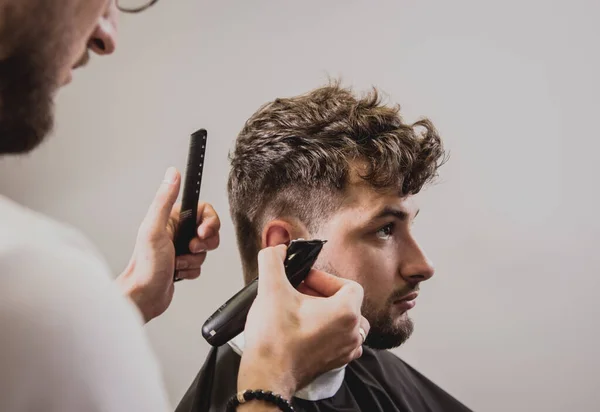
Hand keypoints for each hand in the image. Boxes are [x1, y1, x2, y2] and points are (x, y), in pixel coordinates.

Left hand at [116, 167, 219, 322]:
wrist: (143, 297)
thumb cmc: (145, 266)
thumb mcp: (155, 228)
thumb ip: (164, 200)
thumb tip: (172, 174)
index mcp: (170, 219)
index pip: (203, 210)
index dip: (209, 222)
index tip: (202, 232)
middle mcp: (174, 232)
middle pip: (208, 230)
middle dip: (203, 244)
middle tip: (190, 248)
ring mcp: (178, 249)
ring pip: (205, 250)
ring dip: (195, 260)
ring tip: (178, 263)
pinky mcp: (182, 265)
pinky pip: (199, 265)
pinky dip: (191, 271)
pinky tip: (177, 273)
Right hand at [237, 245, 368, 405]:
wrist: (266, 375)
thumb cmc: (274, 338)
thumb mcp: (271, 288)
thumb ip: (272, 260)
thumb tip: (277, 249)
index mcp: (347, 313)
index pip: (348, 285)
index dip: (325, 278)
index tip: (304, 281)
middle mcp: (352, 333)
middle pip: (347, 303)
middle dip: (323, 295)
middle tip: (299, 294)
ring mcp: (345, 351)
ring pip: (345, 323)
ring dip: (325, 313)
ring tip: (300, 311)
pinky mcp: (333, 363)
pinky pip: (339, 340)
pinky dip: (325, 332)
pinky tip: (302, 330)